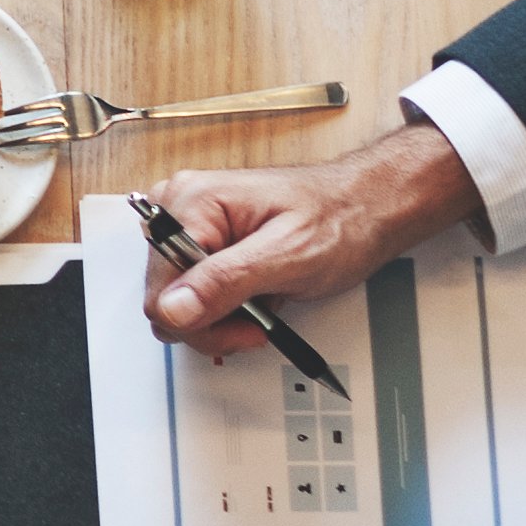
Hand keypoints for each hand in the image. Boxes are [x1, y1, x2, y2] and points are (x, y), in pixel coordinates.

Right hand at [137, 118, 476, 358]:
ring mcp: (192, 227)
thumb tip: (173, 308)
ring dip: (223, 318)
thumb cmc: (338, 220)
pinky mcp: (205, 246)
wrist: (366, 208)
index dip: (204, 319)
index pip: (160, 290)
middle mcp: (182, 209)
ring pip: (180, 304)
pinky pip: (197, 296)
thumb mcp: (288, 256)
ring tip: (263, 304)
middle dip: (214, 322)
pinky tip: (256, 298)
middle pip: (165, 300)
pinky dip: (227, 309)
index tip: (248, 322)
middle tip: (259, 319)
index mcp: (192, 202)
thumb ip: (226, 282)